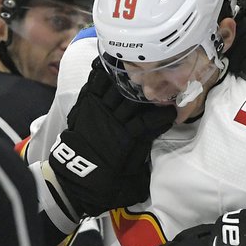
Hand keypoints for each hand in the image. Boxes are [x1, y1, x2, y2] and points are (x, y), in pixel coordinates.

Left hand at [48, 59, 175, 216]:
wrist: (72, 182)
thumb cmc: (104, 184)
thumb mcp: (132, 180)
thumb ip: (145, 159)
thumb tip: (156, 143)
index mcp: (127, 138)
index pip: (151, 120)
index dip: (163, 115)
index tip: (173, 112)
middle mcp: (113, 120)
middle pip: (134, 97)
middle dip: (148, 88)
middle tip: (159, 79)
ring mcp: (97, 110)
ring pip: (115, 86)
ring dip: (127, 75)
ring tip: (137, 63)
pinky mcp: (84, 106)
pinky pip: (94, 84)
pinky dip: (101, 71)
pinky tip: (108, 61)